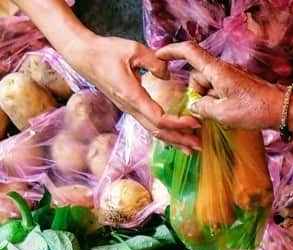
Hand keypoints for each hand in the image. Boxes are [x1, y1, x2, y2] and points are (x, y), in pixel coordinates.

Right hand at [64, 33, 199, 148]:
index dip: (178, 123)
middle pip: (159, 131)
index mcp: (133, 96)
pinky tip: (175, 138)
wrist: (83, 56)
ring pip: (154, 131)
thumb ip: (154, 62)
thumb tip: (167, 74)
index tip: (194, 121)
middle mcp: (131, 108)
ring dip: (174, 141)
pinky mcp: (130, 108)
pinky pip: (149, 125)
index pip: (159, 118)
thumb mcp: (133, 49)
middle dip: (180, 139)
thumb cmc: (105, 51)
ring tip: (191, 148)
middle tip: (199, 145)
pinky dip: (165, 133)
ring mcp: (130, 110)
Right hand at [156, 42, 290, 130]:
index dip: (171, 51)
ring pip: (209, 89)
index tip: (159, 57)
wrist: (282, 110)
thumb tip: (194, 107)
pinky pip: (221, 94)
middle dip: (198, 95)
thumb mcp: (223, 113)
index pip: (188, 52)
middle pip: (198, 77)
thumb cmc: (255, 110)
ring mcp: (231, 79)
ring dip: (211, 104)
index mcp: (215, 70)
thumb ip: (203, 109)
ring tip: (224, 118)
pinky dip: (220, 106)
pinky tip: (231, 118)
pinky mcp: (238, 88)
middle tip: (208, 113)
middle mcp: (222, 70)